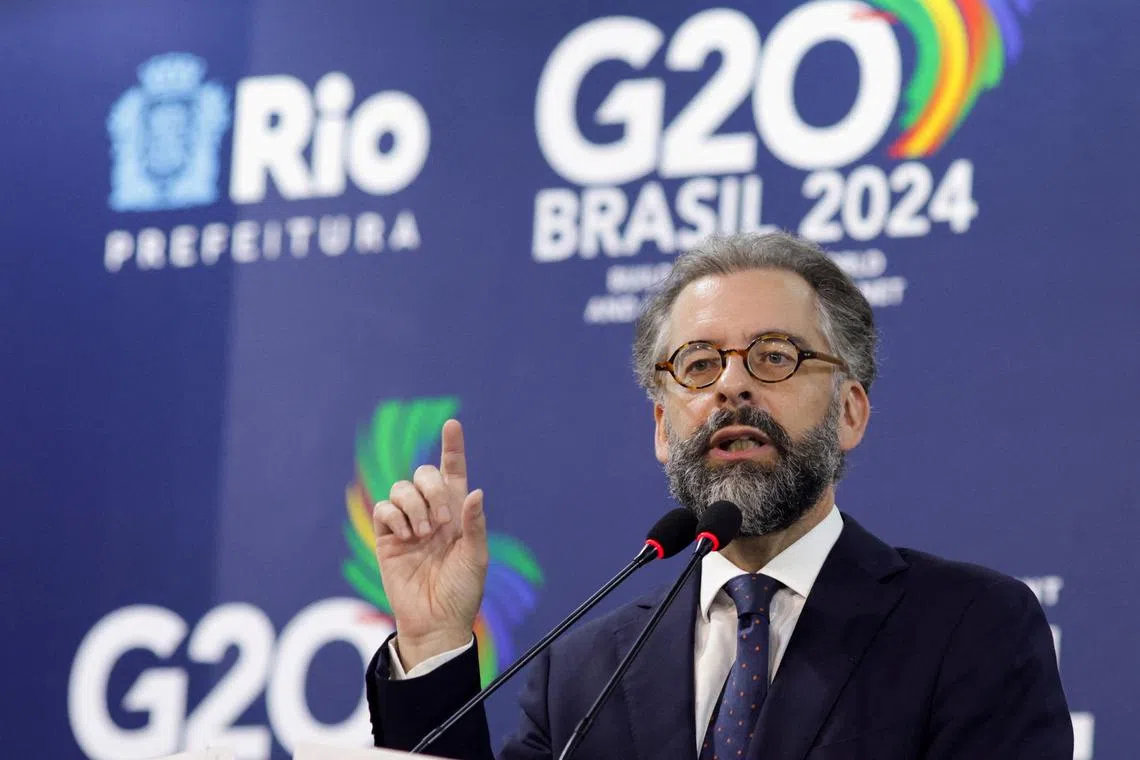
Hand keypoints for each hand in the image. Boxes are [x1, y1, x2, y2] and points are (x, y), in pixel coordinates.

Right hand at [372, 419, 487, 670]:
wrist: (436, 622)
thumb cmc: (462, 592)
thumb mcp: (476, 558)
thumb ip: (473, 525)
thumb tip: (476, 492)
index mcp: (457, 514)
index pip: (453, 472)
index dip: (452, 448)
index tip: (452, 424)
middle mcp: (432, 513)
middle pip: (424, 475)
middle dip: (433, 489)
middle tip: (442, 521)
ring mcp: (407, 524)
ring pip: (402, 488)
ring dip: (414, 505)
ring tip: (424, 534)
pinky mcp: (387, 538)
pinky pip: (384, 509)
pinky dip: (395, 516)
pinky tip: (407, 537)